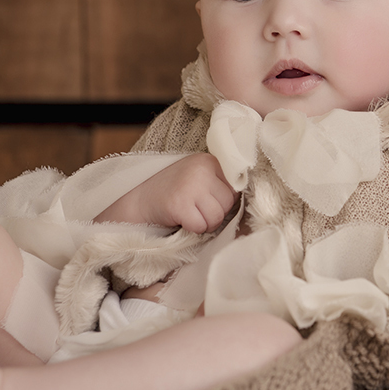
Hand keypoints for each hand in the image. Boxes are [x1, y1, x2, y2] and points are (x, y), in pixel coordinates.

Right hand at [95, 153, 237, 233]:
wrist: (136, 201)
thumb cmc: (173, 194)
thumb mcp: (199, 179)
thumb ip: (220, 184)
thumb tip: (253, 198)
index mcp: (210, 160)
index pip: (237, 186)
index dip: (223, 200)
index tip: (208, 201)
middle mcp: (201, 167)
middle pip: (228, 203)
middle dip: (214, 213)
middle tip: (194, 208)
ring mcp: (190, 184)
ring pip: (217, 216)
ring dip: (204, 223)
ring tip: (187, 213)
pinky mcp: (179, 203)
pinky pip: (201, 226)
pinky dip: (192, 229)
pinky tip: (179, 219)